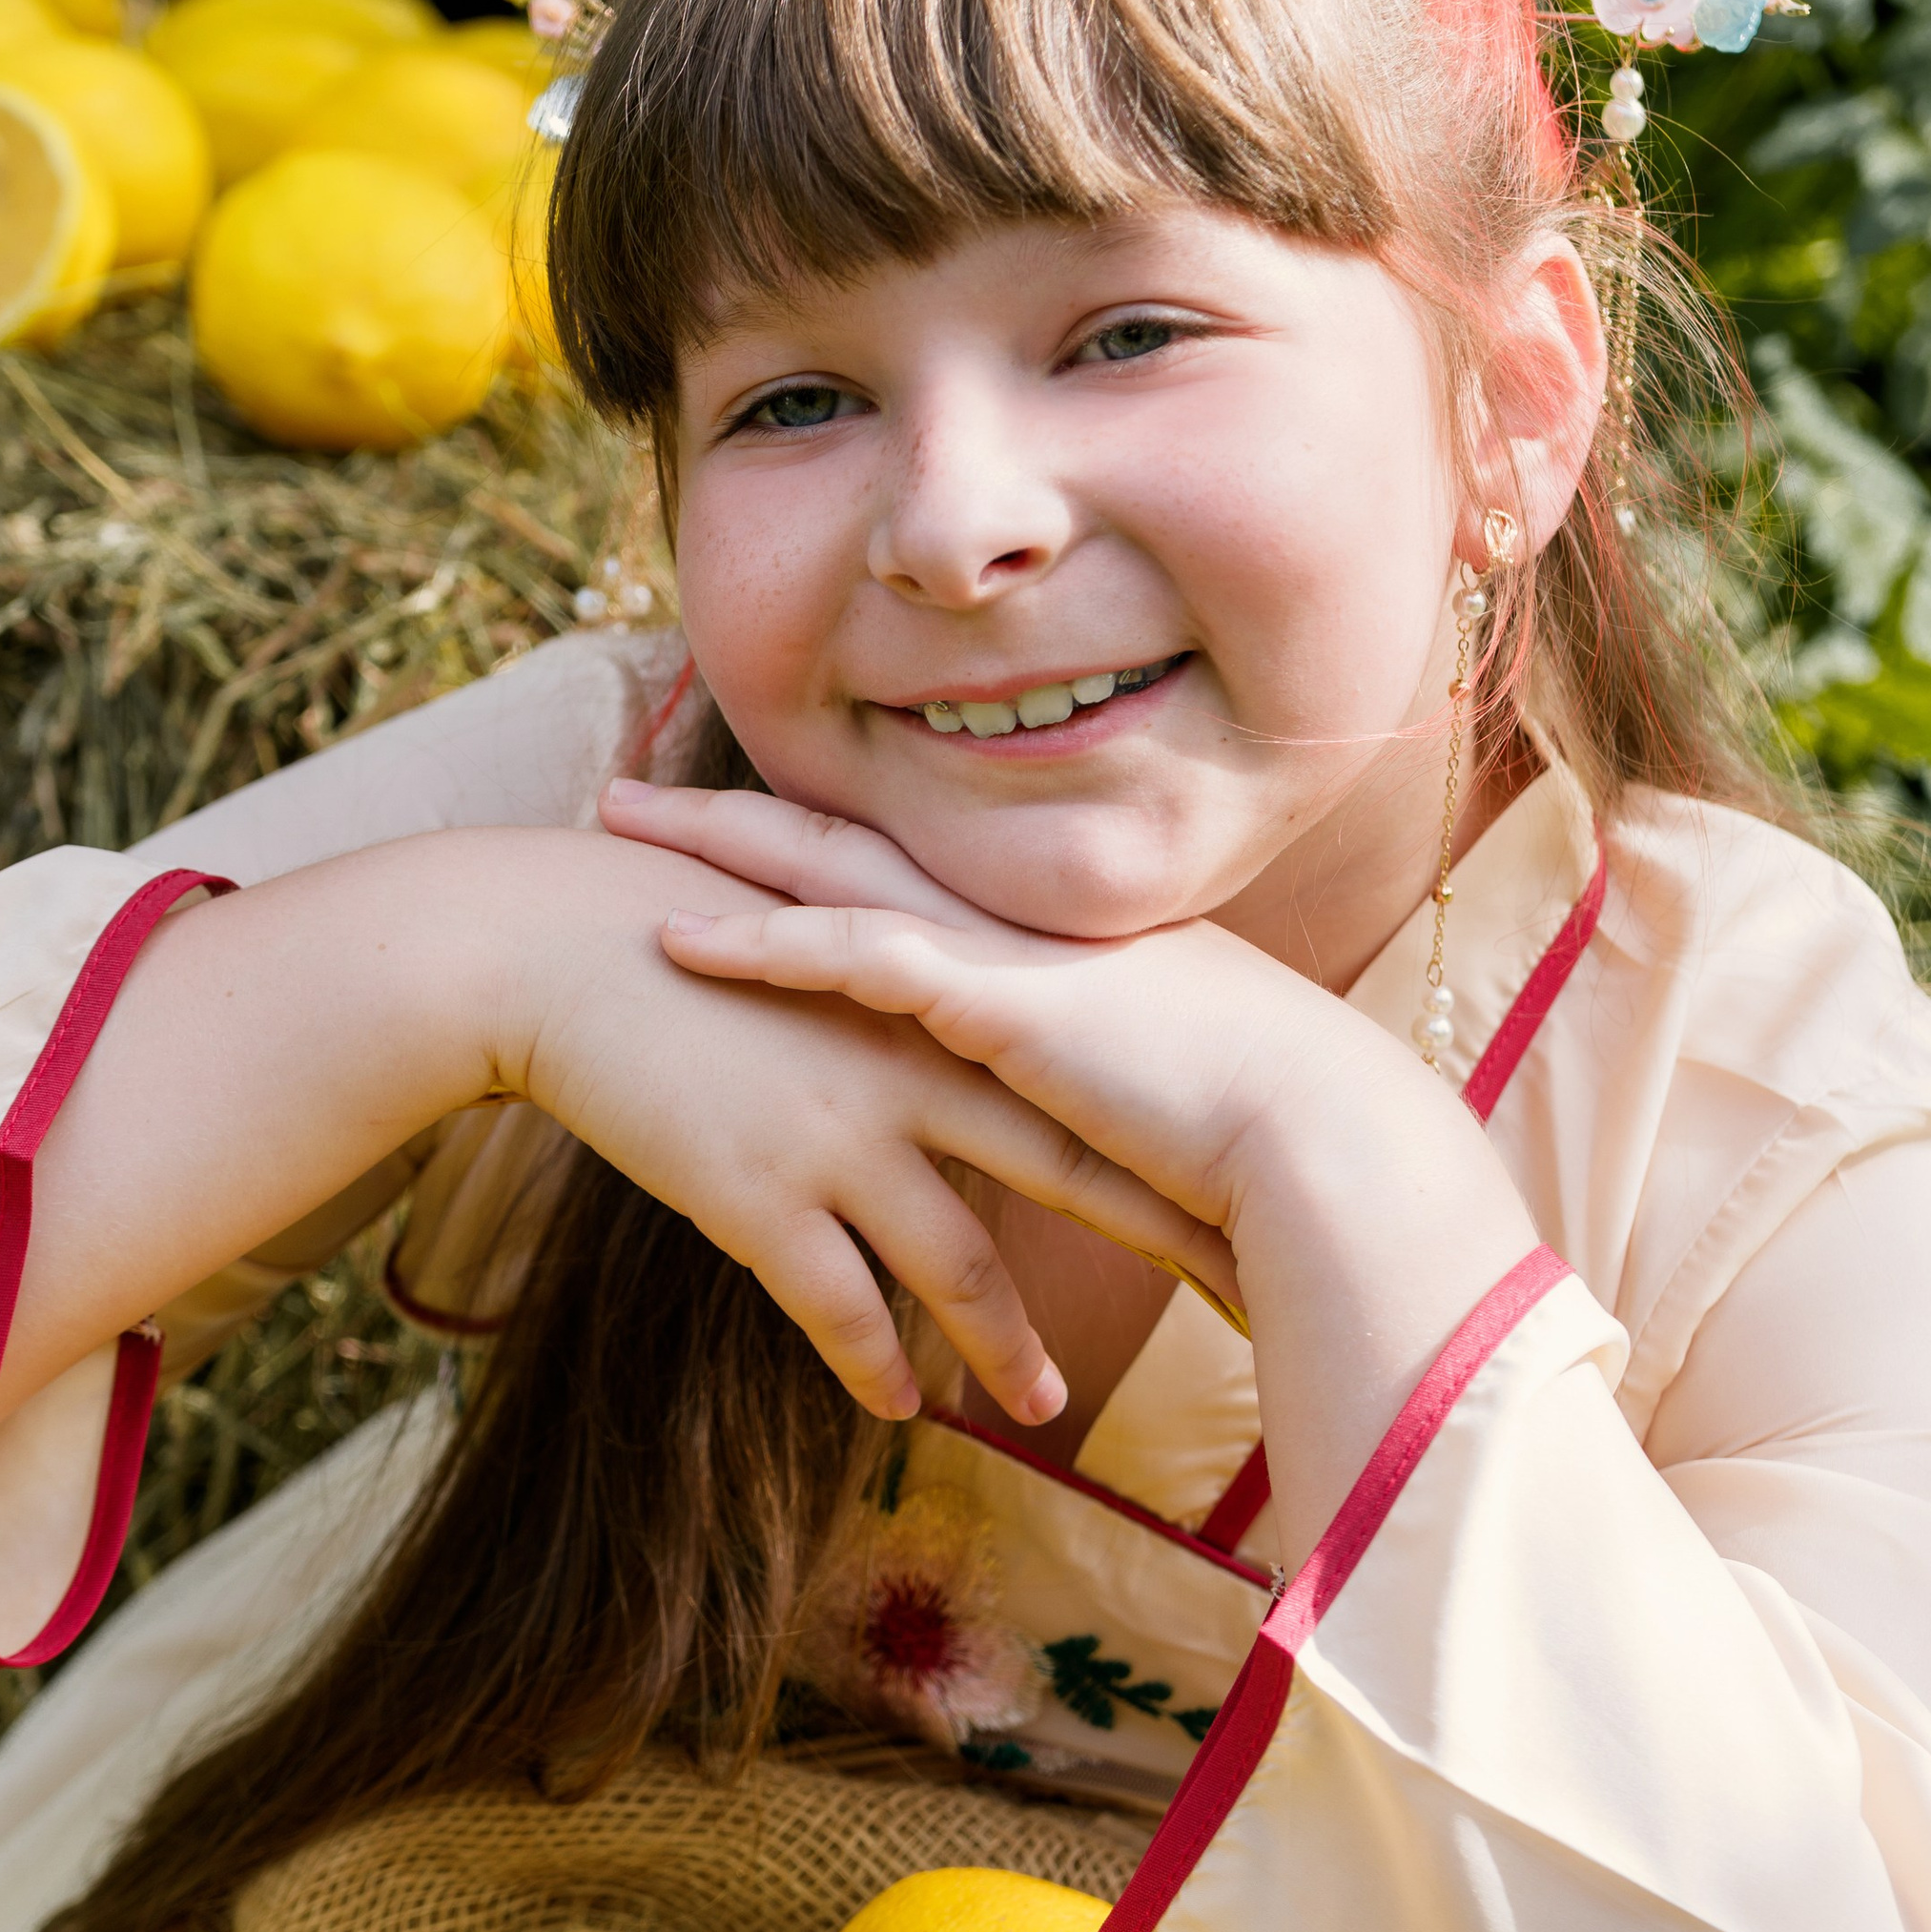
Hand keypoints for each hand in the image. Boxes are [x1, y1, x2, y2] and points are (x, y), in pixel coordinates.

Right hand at [507, 821, 1239, 1424]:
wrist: (561, 950)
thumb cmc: (686, 943)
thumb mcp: (819, 962)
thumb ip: (903, 1015)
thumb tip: (962, 1059)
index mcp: (935, 1005)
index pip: (1076, 1079)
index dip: (1162, 1131)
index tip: (1239, 1178)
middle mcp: (911, 1071)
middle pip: (1063, 1171)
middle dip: (1154, 1241)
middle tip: (1234, 1303)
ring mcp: (839, 1136)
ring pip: (959, 1265)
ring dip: (1007, 1347)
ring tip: (1045, 1406)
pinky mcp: (760, 1194)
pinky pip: (841, 1309)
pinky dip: (877, 1365)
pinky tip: (899, 1408)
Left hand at [601, 778, 1314, 1241]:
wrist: (1315, 1139)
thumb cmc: (1244, 1132)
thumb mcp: (1135, 1089)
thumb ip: (1066, 1079)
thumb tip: (1032, 1103)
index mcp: (1043, 927)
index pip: (902, 861)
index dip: (807, 835)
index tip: (725, 819)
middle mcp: (1015, 915)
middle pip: (843, 838)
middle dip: (729, 813)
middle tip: (627, 792)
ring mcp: (1004, 947)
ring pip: (829, 871)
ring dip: (713, 848)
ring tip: (616, 823)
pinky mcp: (995, 1001)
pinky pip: (851, 955)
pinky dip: (761, 942)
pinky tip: (678, 938)